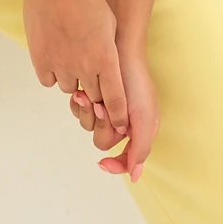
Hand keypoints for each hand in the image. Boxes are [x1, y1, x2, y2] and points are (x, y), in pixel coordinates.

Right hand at [21, 0, 129, 135]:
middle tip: (91, 77)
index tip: (118, 122)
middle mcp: (83, 68)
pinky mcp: (40, 61)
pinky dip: (53, 72)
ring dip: (73, 79)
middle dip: (95, 93)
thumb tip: (106, 66)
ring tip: (70, 56)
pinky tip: (55, 54)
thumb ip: (109, 50)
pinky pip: (48, 80)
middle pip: (92, 98)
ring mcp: (60, 66)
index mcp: (105, 59)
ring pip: (69, 89)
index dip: (117, 115)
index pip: (115, 101)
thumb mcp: (109, 23)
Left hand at [70, 42, 158, 183]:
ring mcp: (107, 108)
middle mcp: (123, 121)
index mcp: (140, 128)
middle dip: (100, 125)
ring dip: (87, 113)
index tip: (103, 165)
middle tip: (100, 107)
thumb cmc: (135, 80)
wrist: (120, 46)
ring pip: (88, 126)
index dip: (115, 164)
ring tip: (87, 96)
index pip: (126, 160)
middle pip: (103, 141)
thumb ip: (141, 146)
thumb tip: (135, 177)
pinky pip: (79, 110)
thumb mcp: (144, 116)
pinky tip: (80, 93)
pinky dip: (78, 104)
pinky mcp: (92, 94)